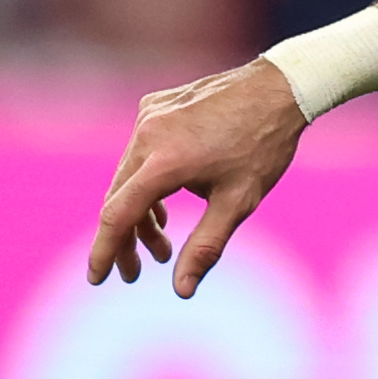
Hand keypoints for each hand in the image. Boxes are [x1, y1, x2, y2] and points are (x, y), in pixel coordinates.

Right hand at [88, 58, 306, 293]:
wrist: (280, 88)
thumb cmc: (264, 148)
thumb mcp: (239, 203)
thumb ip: (206, 246)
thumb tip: (182, 290)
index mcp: (165, 161)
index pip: (119, 215)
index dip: (106, 250)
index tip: (97, 279)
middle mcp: (147, 135)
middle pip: (119, 197)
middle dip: (126, 239)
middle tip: (138, 272)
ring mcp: (147, 117)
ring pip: (128, 175)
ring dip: (140, 213)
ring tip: (162, 246)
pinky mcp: (152, 106)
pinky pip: (139, 151)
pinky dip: (146, 181)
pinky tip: (163, 205)